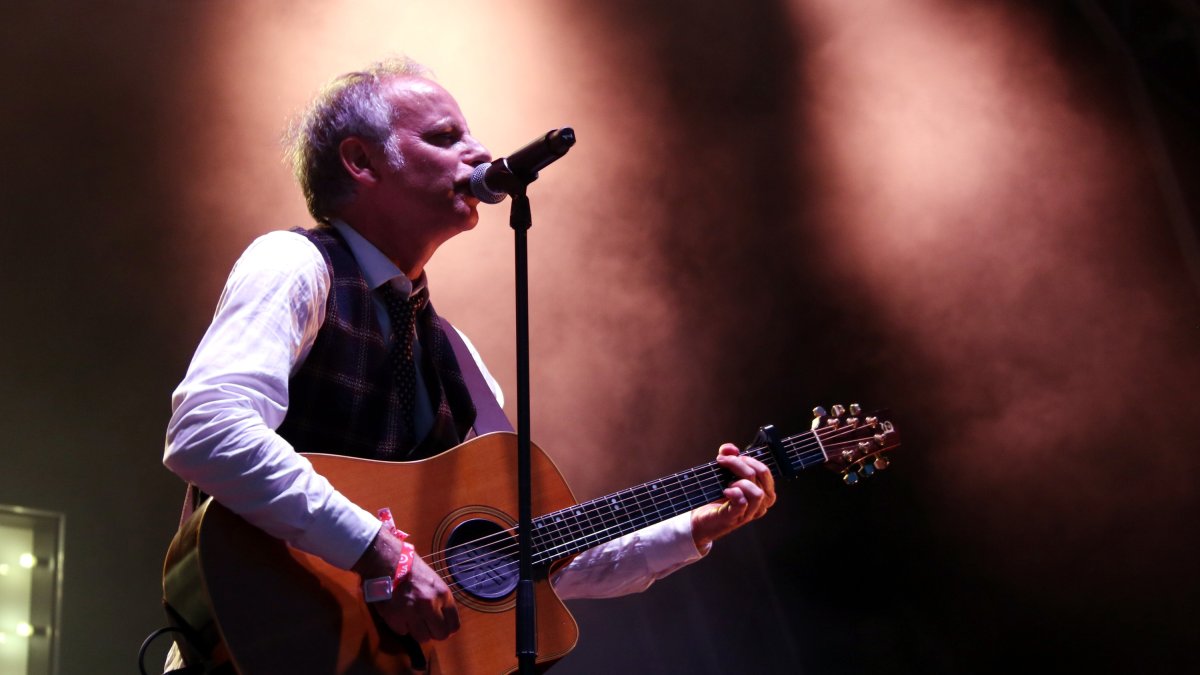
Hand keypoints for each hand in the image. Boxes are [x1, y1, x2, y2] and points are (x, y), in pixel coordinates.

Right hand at [353, 525, 459, 642]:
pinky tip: (399, 614)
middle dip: (434, 632)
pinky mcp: (395, 618)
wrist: (386, 560)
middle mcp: (430, 605)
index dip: (448, 628)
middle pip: (440, 635)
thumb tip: (444, 619)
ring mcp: (412, 613)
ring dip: (418, 631)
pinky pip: (403, 632)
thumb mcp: (434, 581)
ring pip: (423, 638)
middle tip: (427, 626)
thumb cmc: (411, 568)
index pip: (454, 625)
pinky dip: (401, 626)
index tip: (441, 627)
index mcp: (442, 594)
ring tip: (412, 620)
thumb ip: (440, 600)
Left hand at [690, 443, 776, 548]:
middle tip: (725, 462)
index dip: (749, 459)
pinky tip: (725, 491)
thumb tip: (730, 448)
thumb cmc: (717, 496)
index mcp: (761, 492)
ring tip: (728, 483)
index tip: (732, 455)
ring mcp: (748, 513)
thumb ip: (728, 457)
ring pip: (757, 492)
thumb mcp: (724, 473)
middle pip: (761, 476)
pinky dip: (734, 493)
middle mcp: (759, 504)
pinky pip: (742, 503)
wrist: (702, 519)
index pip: (765, 471)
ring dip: (741, 481)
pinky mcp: (734, 518)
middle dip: (741, 464)